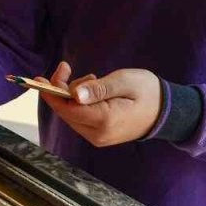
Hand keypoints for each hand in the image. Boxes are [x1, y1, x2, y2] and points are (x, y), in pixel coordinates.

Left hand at [38, 62, 161, 147]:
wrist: (167, 112)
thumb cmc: (148, 91)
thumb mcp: (124, 82)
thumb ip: (98, 88)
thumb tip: (74, 94)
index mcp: (104, 120)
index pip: (67, 108)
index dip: (51, 92)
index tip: (39, 77)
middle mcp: (98, 134)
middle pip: (65, 111)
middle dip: (60, 89)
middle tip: (66, 67)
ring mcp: (98, 137)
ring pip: (71, 114)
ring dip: (72, 94)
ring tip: (93, 78)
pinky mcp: (99, 135)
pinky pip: (79, 117)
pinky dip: (79, 102)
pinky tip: (92, 90)